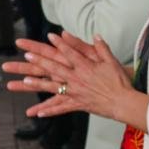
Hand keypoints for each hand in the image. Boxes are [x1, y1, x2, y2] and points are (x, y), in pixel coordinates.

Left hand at [2, 33, 145, 125]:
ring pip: (53, 87)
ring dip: (38, 84)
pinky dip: (50, 110)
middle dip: (40, 61)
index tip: (51, 36)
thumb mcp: (111, 61)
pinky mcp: (77, 104)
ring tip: (25, 81)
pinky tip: (38, 113)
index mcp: (85, 67)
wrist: (123, 102)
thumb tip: (95, 35)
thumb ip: (102, 47)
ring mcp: (75, 92)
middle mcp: (77, 78)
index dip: (60, 43)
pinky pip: (61, 108)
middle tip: (27, 56)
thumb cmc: (119, 81)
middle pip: (55, 68)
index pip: (70, 52)